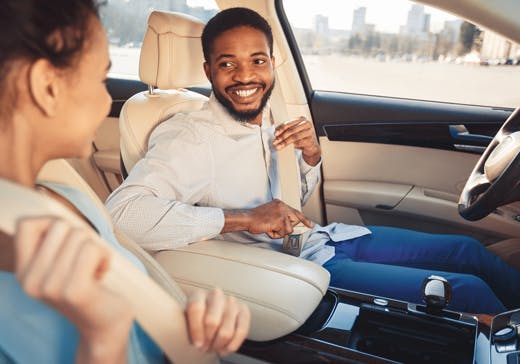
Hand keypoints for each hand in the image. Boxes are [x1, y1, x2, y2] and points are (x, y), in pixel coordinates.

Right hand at [14, 217, 132, 362]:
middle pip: (60, 225)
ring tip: (93, 269)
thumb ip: (54, 239)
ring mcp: (51, 287)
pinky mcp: (74, 290)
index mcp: (24, 272)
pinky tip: (102, 273)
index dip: (52, 222)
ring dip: (96, 249)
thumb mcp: (62, 262)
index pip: (26, 225)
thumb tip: (52, 209)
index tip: (68, 241)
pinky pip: (92, 249)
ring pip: (79, 235)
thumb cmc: (88, 282)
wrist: (105, 323)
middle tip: (86, 261)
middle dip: (81, 237)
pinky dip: (105, 256)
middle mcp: (31, 281)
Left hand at [186, 288, 249, 356]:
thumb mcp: (185, 321)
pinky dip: (232, 345)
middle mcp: (216, 295)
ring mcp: (231, 301)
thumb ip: (183, 325)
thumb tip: (186, 338)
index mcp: (198, 294)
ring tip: (213, 348)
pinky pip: (241, 332)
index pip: (196, 308)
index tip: (196, 344)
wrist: (209, 318)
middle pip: (212, 321)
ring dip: (219, 345)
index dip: (196, 329)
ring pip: (226, 331)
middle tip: (204, 348)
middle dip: (207, 340)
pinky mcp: (244, 310)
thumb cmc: (195, 322)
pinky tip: (224, 349)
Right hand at [248, 199, 312, 238]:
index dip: (304, 219)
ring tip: (269, 227)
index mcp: (280, 203)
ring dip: (279, 232)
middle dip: (286, 228)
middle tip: (274, 226)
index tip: (310, 225)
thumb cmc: (256, 218)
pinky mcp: (279, 220)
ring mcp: (281, 213)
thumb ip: (280, 216)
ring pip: (289, 229)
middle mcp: (282, 206)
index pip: (295, 212)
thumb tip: (289, 225)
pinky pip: (282, 233)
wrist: (247, 219)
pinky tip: (268, 229)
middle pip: (294, 222)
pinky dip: (275, 235)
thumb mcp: (270, 213)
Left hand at [273, 117, 320, 165]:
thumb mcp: (291, 131)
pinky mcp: (310, 140)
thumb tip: (276, 133)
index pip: (289, 123)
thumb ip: (284, 130)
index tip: (275, 134)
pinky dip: (293, 146)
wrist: (308, 145)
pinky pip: (299, 143)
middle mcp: (306, 124)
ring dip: (285, 142)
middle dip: (282, 136)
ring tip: (279, 146)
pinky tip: (288, 148)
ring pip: (295, 137)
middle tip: (276, 141)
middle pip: (291, 130)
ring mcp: (309, 132)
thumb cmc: (299, 135)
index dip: (281, 129)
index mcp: (301, 119)